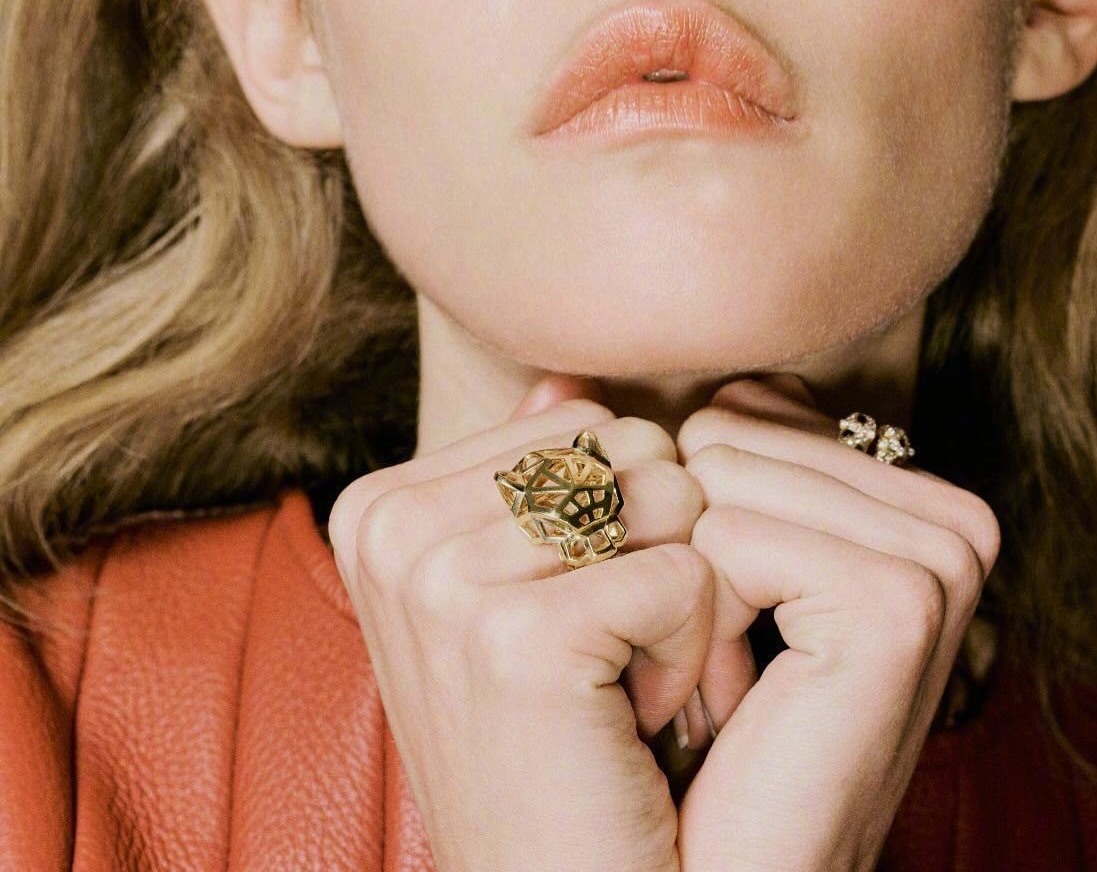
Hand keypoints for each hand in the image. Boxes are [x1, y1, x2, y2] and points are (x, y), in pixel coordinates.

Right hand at [326, 374, 715, 871]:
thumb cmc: (551, 744)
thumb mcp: (522, 593)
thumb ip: (534, 475)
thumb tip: (567, 377)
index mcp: (381, 507)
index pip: (579, 420)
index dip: (614, 519)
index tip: (569, 623)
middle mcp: (393, 530)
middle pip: (624, 448)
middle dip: (653, 550)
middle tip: (602, 659)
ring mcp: (441, 583)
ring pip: (665, 502)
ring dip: (678, 602)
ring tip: (614, 686)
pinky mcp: (515, 640)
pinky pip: (685, 578)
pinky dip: (690, 655)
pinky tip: (631, 723)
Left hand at [672, 373, 1000, 871]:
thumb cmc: (684, 739)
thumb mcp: (682, 576)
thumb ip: (652, 467)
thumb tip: (559, 377)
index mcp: (915, 499)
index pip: (748, 404)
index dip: (688, 503)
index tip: (713, 616)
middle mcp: (949, 519)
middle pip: (735, 427)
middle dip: (683, 539)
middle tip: (707, 661)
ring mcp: (937, 561)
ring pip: (727, 470)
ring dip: (682, 581)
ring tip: (712, 684)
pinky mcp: (899, 608)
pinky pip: (731, 538)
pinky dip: (695, 617)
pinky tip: (724, 703)